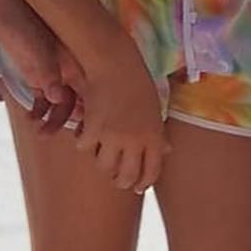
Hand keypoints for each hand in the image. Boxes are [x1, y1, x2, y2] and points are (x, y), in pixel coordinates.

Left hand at [0, 0, 80, 131]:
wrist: (5, 2)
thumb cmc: (24, 22)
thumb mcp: (36, 50)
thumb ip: (48, 75)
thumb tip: (59, 100)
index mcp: (77, 61)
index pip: (91, 93)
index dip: (91, 112)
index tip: (84, 131)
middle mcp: (69, 68)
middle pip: (76, 100)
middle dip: (66, 119)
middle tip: (50, 133)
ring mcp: (51, 70)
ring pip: (58, 101)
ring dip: (50, 118)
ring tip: (39, 131)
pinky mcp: (34, 71)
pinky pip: (41, 96)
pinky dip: (38, 108)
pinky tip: (30, 117)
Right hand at [76, 38, 168, 193]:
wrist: (114, 63)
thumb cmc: (137, 81)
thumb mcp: (154, 108)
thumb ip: (157, 132)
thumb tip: (167, 151)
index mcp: (154, 136)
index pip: (152, 172)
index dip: (143, 183)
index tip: (137, 187)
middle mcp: (135, 141)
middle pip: (126, 176)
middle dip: (121, 181)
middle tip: (115, 177)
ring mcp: (113, 136)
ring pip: (104, 167)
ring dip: (101, 162)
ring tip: (100, 153)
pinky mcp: (93, 129)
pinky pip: (85, 148)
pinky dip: (83, 141)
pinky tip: (84, 132)